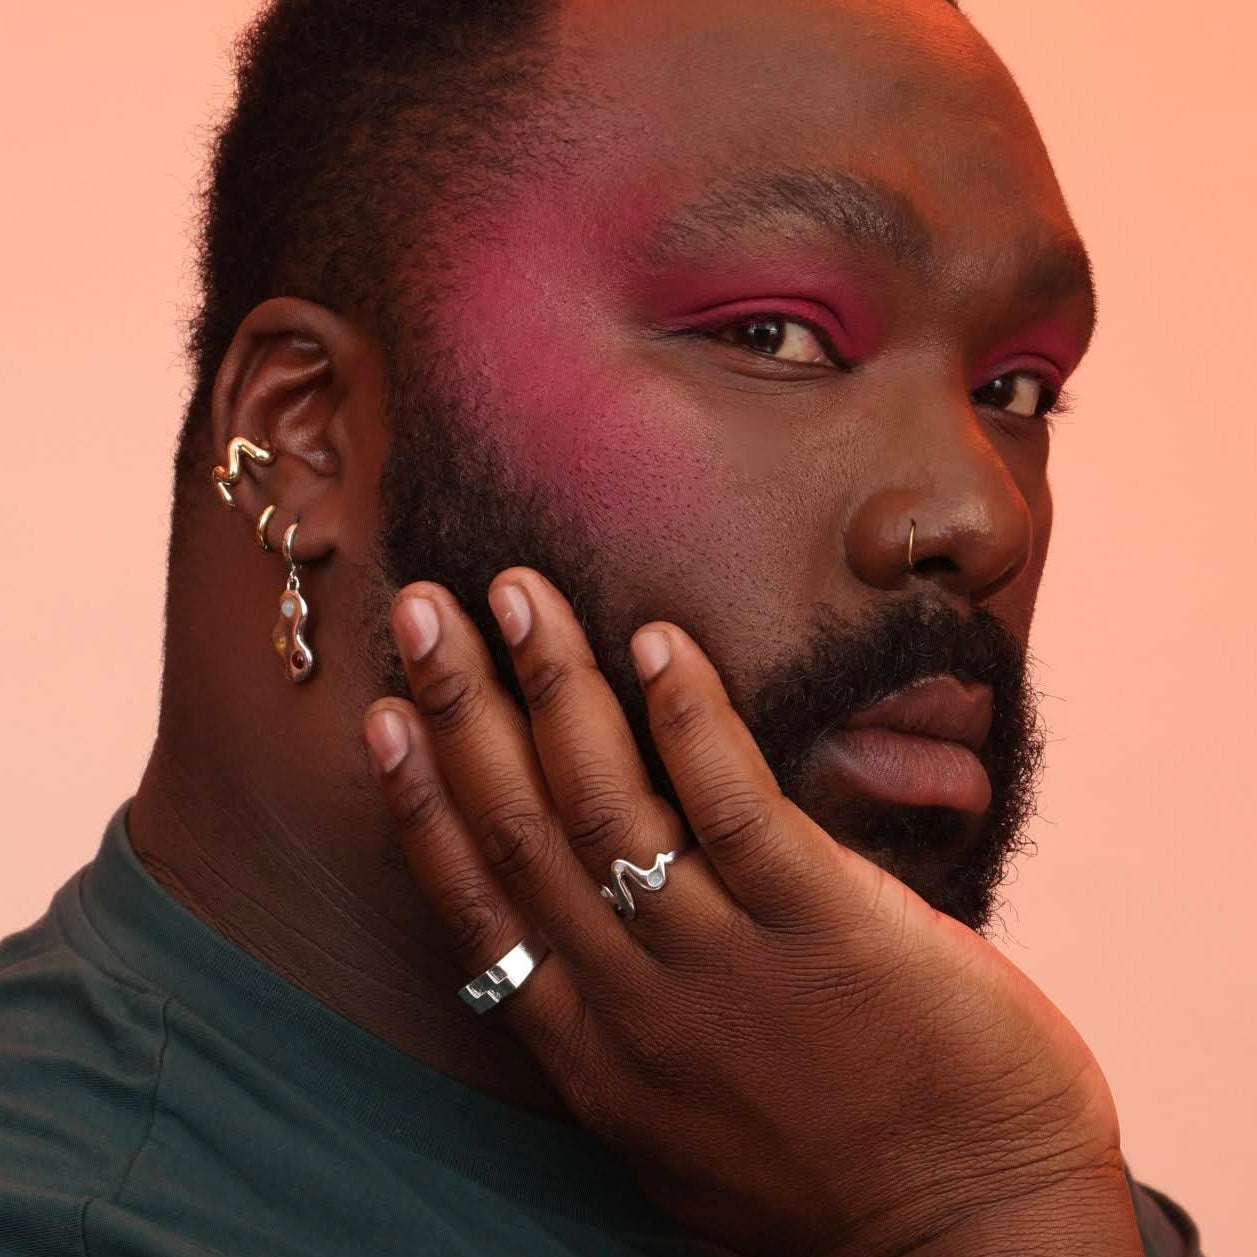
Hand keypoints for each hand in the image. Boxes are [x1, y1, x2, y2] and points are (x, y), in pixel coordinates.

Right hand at [362, 569, 1139, 1256]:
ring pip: (605, 805)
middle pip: (519, 831)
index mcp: (594, 1055)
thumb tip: (593, 941)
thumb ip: (625, 1031)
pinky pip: (733, 805)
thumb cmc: (833, 1177)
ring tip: (516, 594)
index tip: (384, 719)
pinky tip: (658, 642)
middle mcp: (635, 1006)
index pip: (476, 909)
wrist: (976, 1238)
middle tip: (417, 610)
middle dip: (459, 710)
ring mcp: (724, 965)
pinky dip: (688, 716)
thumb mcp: (682, 1126)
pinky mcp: (824, 927)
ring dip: (551, 686)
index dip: (419, 805)